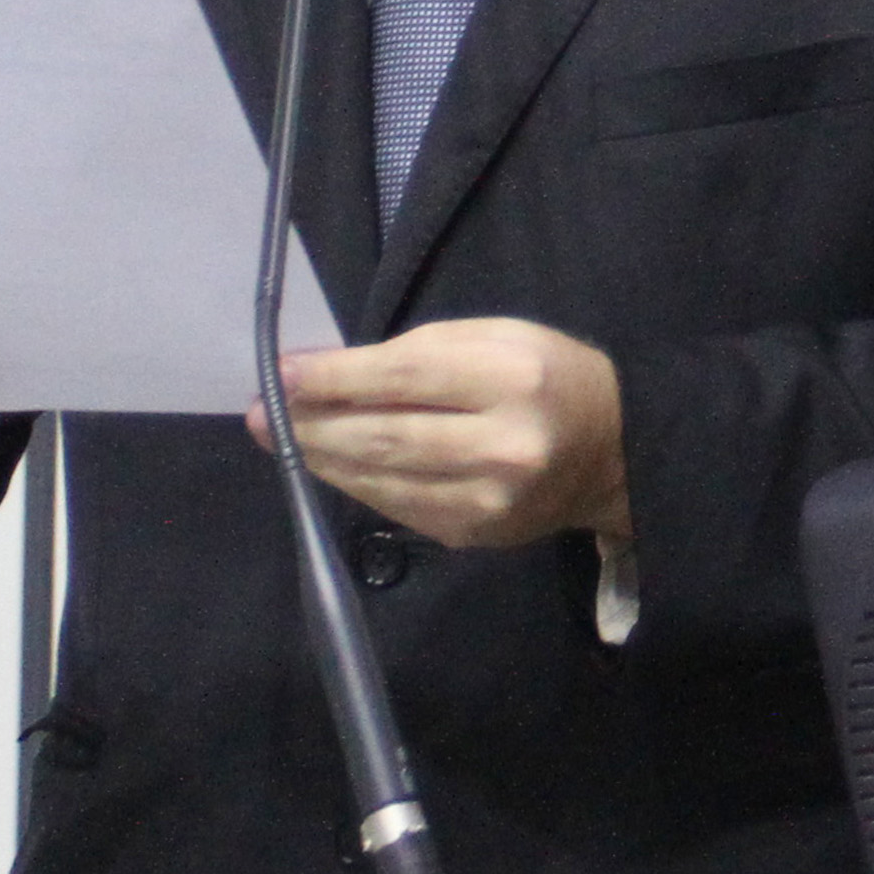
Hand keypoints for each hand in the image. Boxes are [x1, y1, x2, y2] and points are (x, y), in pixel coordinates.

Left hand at [260, 316, 628, 553]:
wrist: (610, 452)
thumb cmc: (544, 376)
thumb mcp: (494, 338)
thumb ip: (414, 350)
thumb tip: (322, 374)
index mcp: (513, 377)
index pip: (404, 375)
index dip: (335, 378)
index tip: (282, 374)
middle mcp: (503, 444)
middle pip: (385, 435)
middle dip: (313, 424)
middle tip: (263, 416)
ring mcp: (488, 499)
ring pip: (382, 479)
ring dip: (323, 459)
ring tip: (284, 439)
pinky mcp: (473, 535)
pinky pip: (396, 508)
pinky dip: (356, 484)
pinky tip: (332, 465)